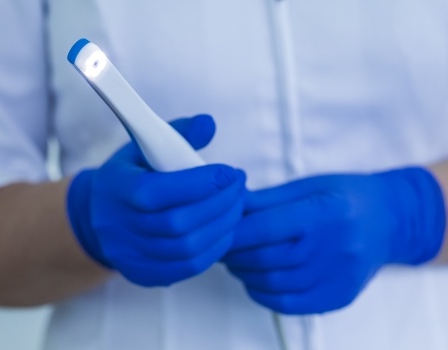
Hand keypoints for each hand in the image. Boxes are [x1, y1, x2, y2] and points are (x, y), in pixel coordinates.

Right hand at [67, 115, 246, 286]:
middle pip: (177, 224)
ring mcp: (130, 255)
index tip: (230, 172)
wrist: (99, 215)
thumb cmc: (131, 175)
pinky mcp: (143, 274)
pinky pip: (187, 268)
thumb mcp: (145, 146)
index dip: (199, 184)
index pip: (158, 192)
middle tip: (239, 187)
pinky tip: (225, 229)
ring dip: (222, 226)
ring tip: (237, 206)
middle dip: (219, 204)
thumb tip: (209, 124)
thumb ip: (178, 133)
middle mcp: (119, 227)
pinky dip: (214, 249)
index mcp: (117, 189)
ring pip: (187, 249)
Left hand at [223, 168, 444, 313]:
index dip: (234, 232)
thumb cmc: (345, 196)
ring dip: (244, 274)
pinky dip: (263, 294)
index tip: (216, 230)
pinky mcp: (338, 297)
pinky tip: (255, 280)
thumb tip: (229, 206)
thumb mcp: (307, 186)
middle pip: (265, 258)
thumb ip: (267, 200)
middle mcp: (333, 248)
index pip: (265, 228)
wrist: (389, 220)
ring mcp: (337, 277)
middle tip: (220, 246)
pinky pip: (289, 304)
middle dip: (233, 254)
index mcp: (323, 213)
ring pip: (273, 284)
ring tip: (235, 261)